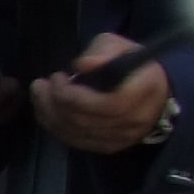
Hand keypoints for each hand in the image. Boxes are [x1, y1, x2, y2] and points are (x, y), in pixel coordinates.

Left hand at [32, 34, 173, 153]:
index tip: (58, 76)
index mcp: (144, 91)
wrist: (154, 92)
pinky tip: (45, 111)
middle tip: (39, 85)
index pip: (109, 104)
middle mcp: (136, 120)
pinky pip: (77, 142)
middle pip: (87, 121)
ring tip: (38, 95)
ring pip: (78, 133)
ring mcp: (123, 138)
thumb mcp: (119, 46)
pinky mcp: (110, 146)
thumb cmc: (133, 64)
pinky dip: (56, 127)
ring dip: (50, 115)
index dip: (76, 95)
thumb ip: (102, 51)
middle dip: (55, 102)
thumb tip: (81, 65)